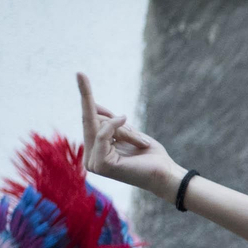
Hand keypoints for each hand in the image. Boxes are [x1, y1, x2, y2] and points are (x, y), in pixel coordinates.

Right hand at [78, 73, 182, 199]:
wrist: (166, 174)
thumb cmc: (151, 155)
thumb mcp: (129, 132)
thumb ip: (110, 122)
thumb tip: (93, 105)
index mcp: (96, 150)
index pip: (89, 120)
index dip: (86, 96)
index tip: (80, 73)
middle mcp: (90, 157)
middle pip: (95, 122)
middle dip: (120, 125)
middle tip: (141, 142)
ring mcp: (92, 163)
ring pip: (102, 127)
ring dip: (127, 132)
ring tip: (142, 147)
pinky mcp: (99, 165)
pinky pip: (103, 133)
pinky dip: (117, 128)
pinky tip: (131, 133)